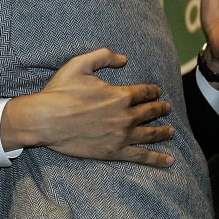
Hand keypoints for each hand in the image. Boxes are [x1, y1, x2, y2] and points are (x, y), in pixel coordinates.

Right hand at [1, 48, 174, 166]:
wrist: (46, 120)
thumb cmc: (61, 91)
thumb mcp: (80, 64)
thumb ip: (104, 56)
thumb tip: (124, 58)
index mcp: (120, 95)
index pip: (144, 92)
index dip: (153, 91)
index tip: (157, 92)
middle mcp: (125, 116)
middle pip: (150, 112)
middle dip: (161, 109)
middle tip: (167, 108)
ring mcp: (121, 136)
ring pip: (150, 134)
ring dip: (163, 132)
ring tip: (172, 131)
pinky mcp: (113, 152)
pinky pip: (141, 156)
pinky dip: (157, 159)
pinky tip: (169, 161)